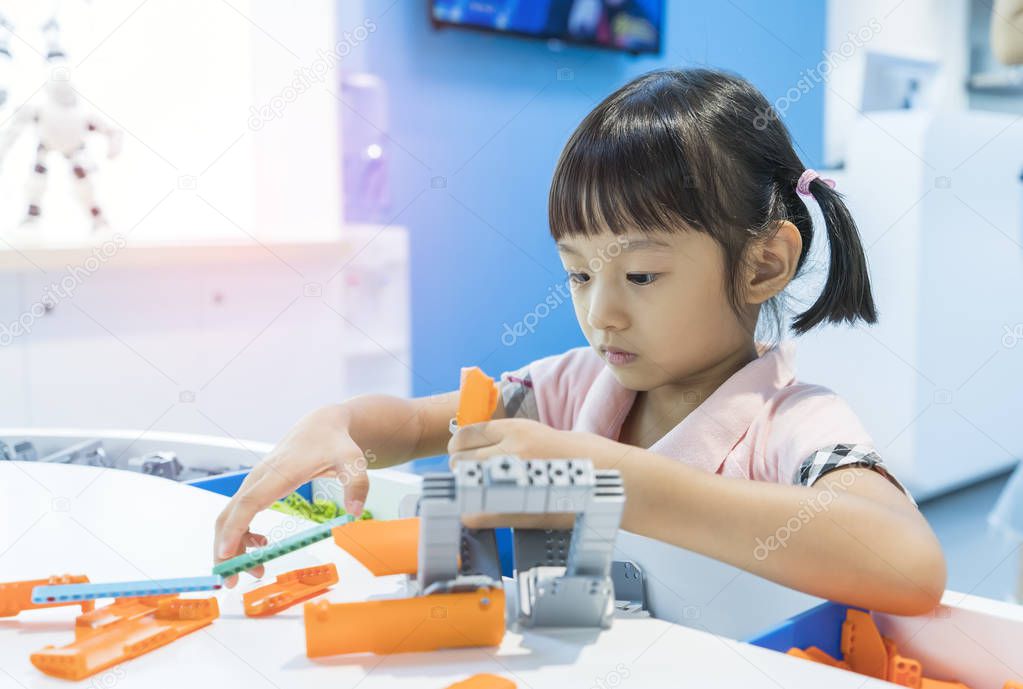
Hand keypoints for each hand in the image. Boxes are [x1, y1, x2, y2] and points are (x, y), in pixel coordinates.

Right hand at [213, 405, 370, 585]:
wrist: (322, 426)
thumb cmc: (335, 444)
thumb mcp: (352, 462)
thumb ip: (356, 485)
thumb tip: (355, 514)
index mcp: (279, 473)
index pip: (249, 503)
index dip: (235, 529)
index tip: (225, 554)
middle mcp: (259, 478)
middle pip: (229, 515)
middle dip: (224, 549)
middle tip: (231, 580)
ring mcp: (255, 482)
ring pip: (230, 516)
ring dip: (233, 545)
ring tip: (256, 568)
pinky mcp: (257, 487)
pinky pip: (238, 512)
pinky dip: (241, 533)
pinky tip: (261, 544)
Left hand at [447, 419, 598, 528]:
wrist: (615, 477)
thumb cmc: (584, 457)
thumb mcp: (543, 435)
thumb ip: (512, 442)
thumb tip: (481, 453)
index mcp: (516, 428)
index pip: (464, 434)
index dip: (460, 448)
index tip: (465, 457)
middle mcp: (511, 448)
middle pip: (458, 460)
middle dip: (461, 471)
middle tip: (475, 481)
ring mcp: (514, 477)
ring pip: (465, 484)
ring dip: (467, 490)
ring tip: (484, 496)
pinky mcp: (519, 505)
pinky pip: (475, 512)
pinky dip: (473, 514)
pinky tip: (485, 513)